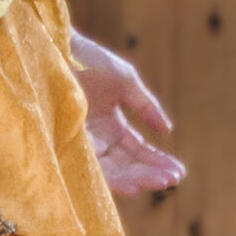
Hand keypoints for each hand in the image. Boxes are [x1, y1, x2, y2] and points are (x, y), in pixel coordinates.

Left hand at [70, 30, 185, 197]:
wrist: (56, 49)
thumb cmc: (88, 60)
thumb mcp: (125, 81)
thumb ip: (146, 107)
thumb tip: (167, 131)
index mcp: (110, 124)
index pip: (137, 149)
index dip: (158, 161)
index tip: (179, 172)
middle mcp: (97, 138)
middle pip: (128, 164)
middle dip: (152, 173)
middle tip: (174, 180)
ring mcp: (83, 143)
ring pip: (114, 170)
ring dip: (139, 179)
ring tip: (161, 183)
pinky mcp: (69, 145)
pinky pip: (93, 168)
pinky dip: (114, 180)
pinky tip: (133, 187)